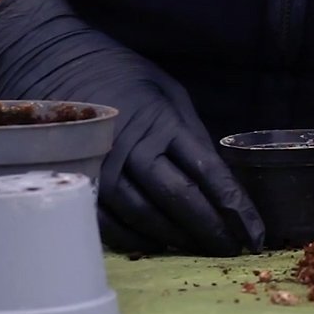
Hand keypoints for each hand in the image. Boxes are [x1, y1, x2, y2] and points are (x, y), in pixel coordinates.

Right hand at [0, 0, 263, 255]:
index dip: (236, 207)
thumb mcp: (169, 93)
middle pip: (180, 200)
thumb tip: (214, 178)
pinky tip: (157, 245)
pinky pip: (110, 224)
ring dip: (177, 238)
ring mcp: (103, 168)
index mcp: (165, 122)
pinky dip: (137, 239)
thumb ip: (191, 133)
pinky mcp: (78, 182)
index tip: (255, 233)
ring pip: (146, 217)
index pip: (209, 172)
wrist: (57, 63)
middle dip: (211, 230)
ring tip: (200, 249)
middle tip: (232, 250)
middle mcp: (135, 148)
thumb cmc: (124, 78)